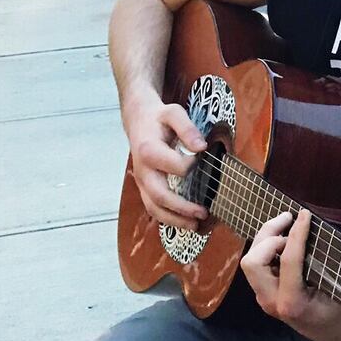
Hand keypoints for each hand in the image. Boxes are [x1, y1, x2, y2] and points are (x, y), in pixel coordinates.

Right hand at [124, 94, 209, 230]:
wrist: (138, 120)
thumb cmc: (158, 118)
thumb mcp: (173, 113)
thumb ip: (187, 128)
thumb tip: (201, 147)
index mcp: (149, 150)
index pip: (173, 166)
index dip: (190, 166)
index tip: (203, 158)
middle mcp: (142, 170)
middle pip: (159, 195)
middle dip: (181, 208)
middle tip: (202, 213)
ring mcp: (142, 181)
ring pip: (153, 207)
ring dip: (174, 220)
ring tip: (195, 226)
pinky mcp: (145, 187)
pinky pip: (153, 207)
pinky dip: (168, 219)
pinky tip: (185, 223)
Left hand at [240, 209, 340, 340]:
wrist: (337, 335)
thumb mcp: (338, 289)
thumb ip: (323, 263)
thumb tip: (312, 230)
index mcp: (292, 302)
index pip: (289, 259)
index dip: (297, 233)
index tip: (305, 214)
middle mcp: (271, 302)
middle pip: (253, 261)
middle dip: (268, 235)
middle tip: (289, 219)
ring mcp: (265, 299)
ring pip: (250, 262)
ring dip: (265, 240)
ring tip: (285, 225)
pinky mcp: (265, 294)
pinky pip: (258, 266)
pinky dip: (267, 248)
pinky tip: (283, 240)